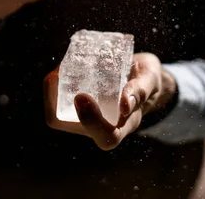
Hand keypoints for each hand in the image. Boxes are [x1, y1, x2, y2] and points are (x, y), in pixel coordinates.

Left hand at [44, 53, 177, 150]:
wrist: (141, 75)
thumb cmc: (148, 79)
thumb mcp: (151, 80)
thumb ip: (142, 89)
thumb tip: (126, 102)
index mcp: (124, 124)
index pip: (107, 137)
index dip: (92, 122)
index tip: (83, 96)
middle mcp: (103, 123)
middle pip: (75, 127)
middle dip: (59, 104)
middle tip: (58, 76)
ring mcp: (88, 113)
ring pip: (61, 114)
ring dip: (54, 93)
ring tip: (58, 71)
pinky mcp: (79, 101)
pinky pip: (60, 100)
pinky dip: (57, 83)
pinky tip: (61, 66)